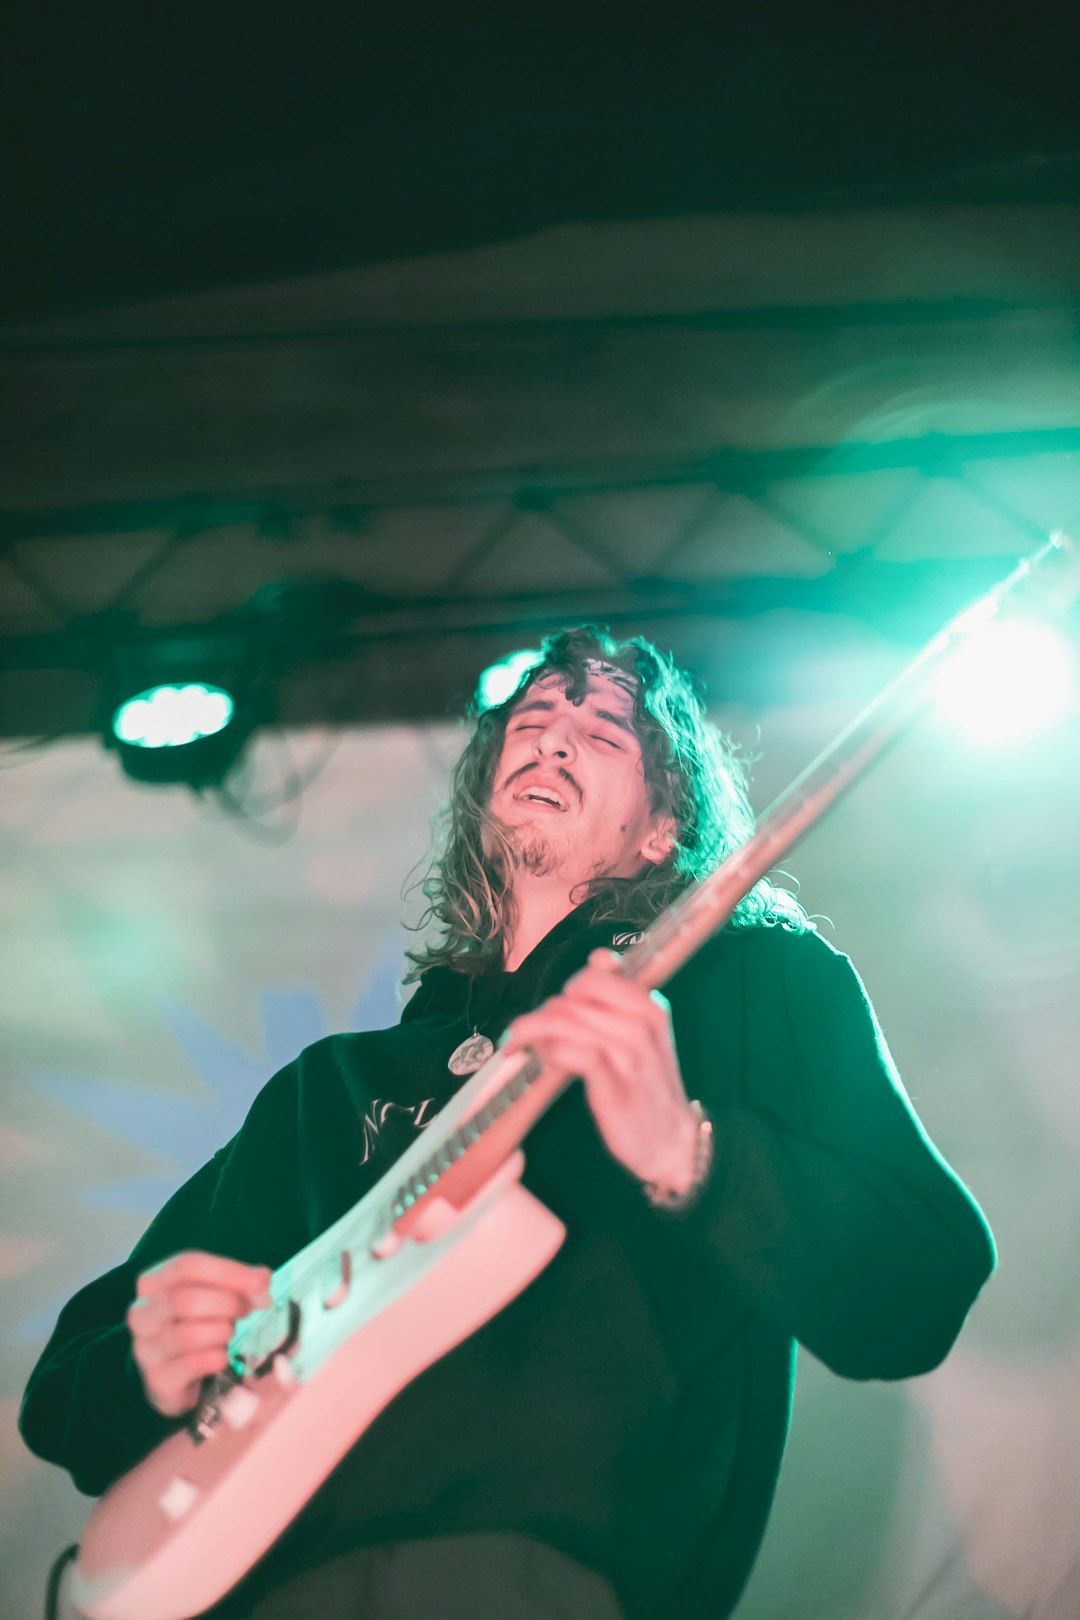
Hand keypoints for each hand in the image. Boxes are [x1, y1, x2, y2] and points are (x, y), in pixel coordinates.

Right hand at [127, 1251, 271, 1417]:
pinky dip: (218, 1357)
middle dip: (228, 1304)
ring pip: (190, 1334)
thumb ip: (238, 1283)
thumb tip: (262, 1280)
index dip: (229, 1272)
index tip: (260, 1283)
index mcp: (153, 1282)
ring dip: (222, 1332)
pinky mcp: (158, 1378)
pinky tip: (222, 1356)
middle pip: (188, 1299)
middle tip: (247, 1310)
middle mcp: (142, 1313)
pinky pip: (196, 1363)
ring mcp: (145, 1348)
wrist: (173, 1376)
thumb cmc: (195, 1323)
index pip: (188, 1266)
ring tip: (229, 1333)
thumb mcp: (211, 1294)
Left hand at [498, 948, 697, 1192]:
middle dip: (543, 1012)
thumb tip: (600, 957)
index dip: (566, 991)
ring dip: (534, 1031)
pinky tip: (544, 1060)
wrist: (673, 1140)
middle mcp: (642, 1026)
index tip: (557, 1010)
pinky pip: (569, 1052)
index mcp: (650, 1007)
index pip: (594, 976)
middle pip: (573, 997)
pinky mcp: (613, 1087)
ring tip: (523, 1046)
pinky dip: (548, 1051)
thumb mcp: (644, 1034)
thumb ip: (621, 997)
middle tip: (529, 1033)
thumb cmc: (648, 1085)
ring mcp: (630, 1056)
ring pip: (566, 1021)